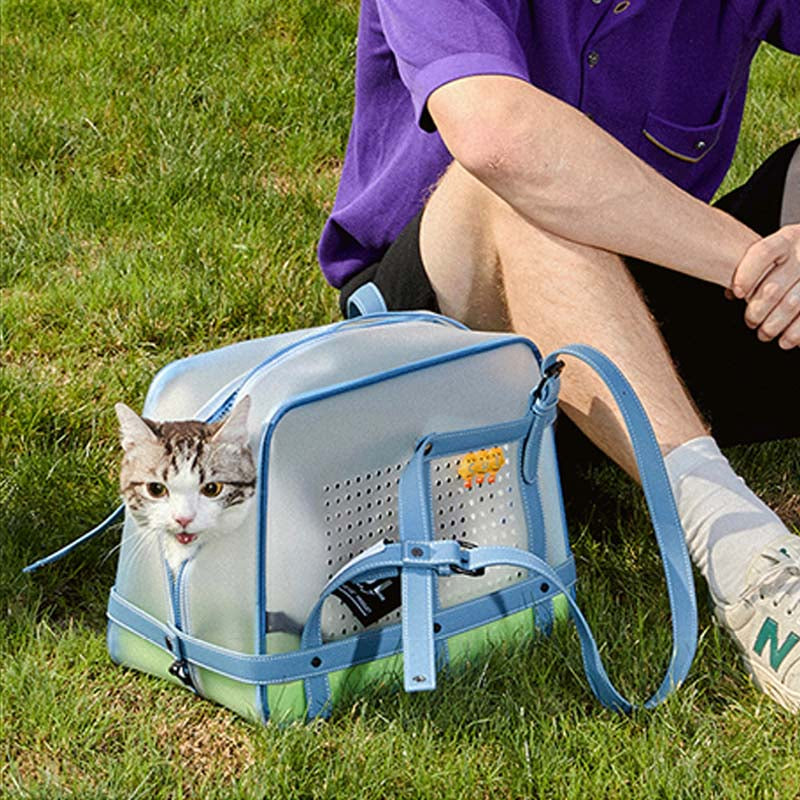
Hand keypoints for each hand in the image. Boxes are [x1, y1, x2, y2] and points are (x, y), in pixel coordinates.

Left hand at [731, 224, 799, 348]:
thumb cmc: (794, 256)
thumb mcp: (780, 251)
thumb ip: (756, 267)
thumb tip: (730, 291)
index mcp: (789, 238)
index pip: (763, 253)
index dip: (747, 274)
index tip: (738, 293)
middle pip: (774, 286)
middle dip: (758, 310)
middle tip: (751, 321)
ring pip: (792, 304)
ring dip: (775, 324)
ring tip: (765, 333)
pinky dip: (796, 332)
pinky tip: (787, 340)